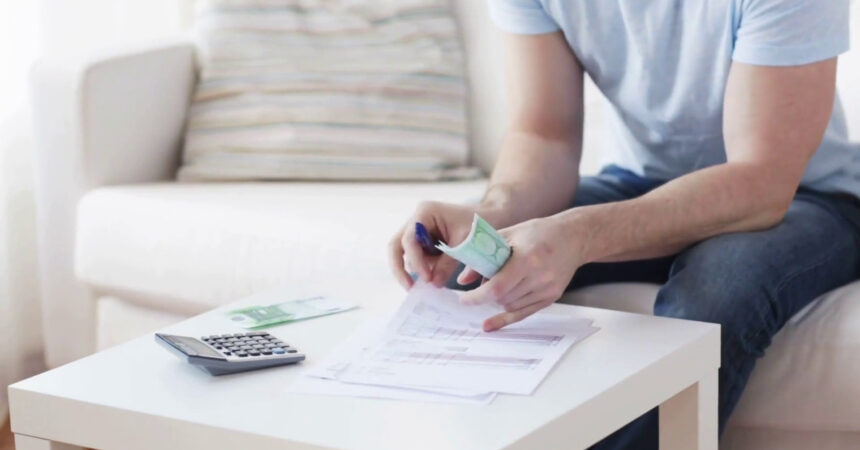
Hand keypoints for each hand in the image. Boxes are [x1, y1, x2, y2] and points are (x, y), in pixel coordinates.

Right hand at [388, 202, 477, 288]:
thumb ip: (447, 264)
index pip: (410, 240)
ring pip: (405, 253)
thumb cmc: (478, 225)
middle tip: (409, 288)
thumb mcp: (464, 245)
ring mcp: (417, 228)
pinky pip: (416, 256)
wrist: (489, 216)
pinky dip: (424, 266)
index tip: (427, 279)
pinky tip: (438, 272)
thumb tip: (433, 284)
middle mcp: (416, 219)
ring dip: (419, 267)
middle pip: (395, 246)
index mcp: (425, 212)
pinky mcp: (422, 239)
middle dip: (400, 268)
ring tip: (438, 274)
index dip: (416, 261)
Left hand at [458, 216, 585, 330]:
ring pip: (511, 306)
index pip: (497, 287)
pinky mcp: (551, 297)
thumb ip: (483, 256)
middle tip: (484, 280)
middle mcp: (539, 277)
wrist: (574, 237)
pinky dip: (506, 316)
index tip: (464, 299)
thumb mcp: (508, 235)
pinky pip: (524, 313)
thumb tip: (462, 280)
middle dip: (487, 293)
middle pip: (503, 298)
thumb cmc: (539, 232)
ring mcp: (547, 289)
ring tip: (500, 282)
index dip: (477, 297)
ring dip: (498, 299)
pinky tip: (491, 323)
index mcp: (527, 258)